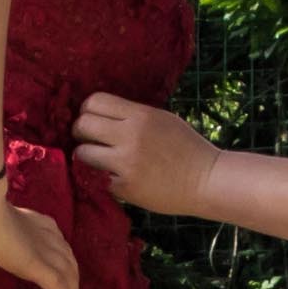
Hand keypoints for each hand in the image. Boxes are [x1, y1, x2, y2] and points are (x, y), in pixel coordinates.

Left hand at [69, 95, 216, 215]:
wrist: (206, 180)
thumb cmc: (186, 148)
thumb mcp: (162, 120)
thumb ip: (133, 115)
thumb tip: (100, 115)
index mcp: (140, 115)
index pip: (94, 101)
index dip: (88, 110)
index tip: (93, 120)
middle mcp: (130, 136)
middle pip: (83, 124)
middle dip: (81, 132)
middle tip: (89, 140)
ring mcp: (126, 163)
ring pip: (82, 153)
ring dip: (86, 156)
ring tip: (98, 160)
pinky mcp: (124, 187)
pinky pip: (96, 177)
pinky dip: (100, 177)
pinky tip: (112, 176)